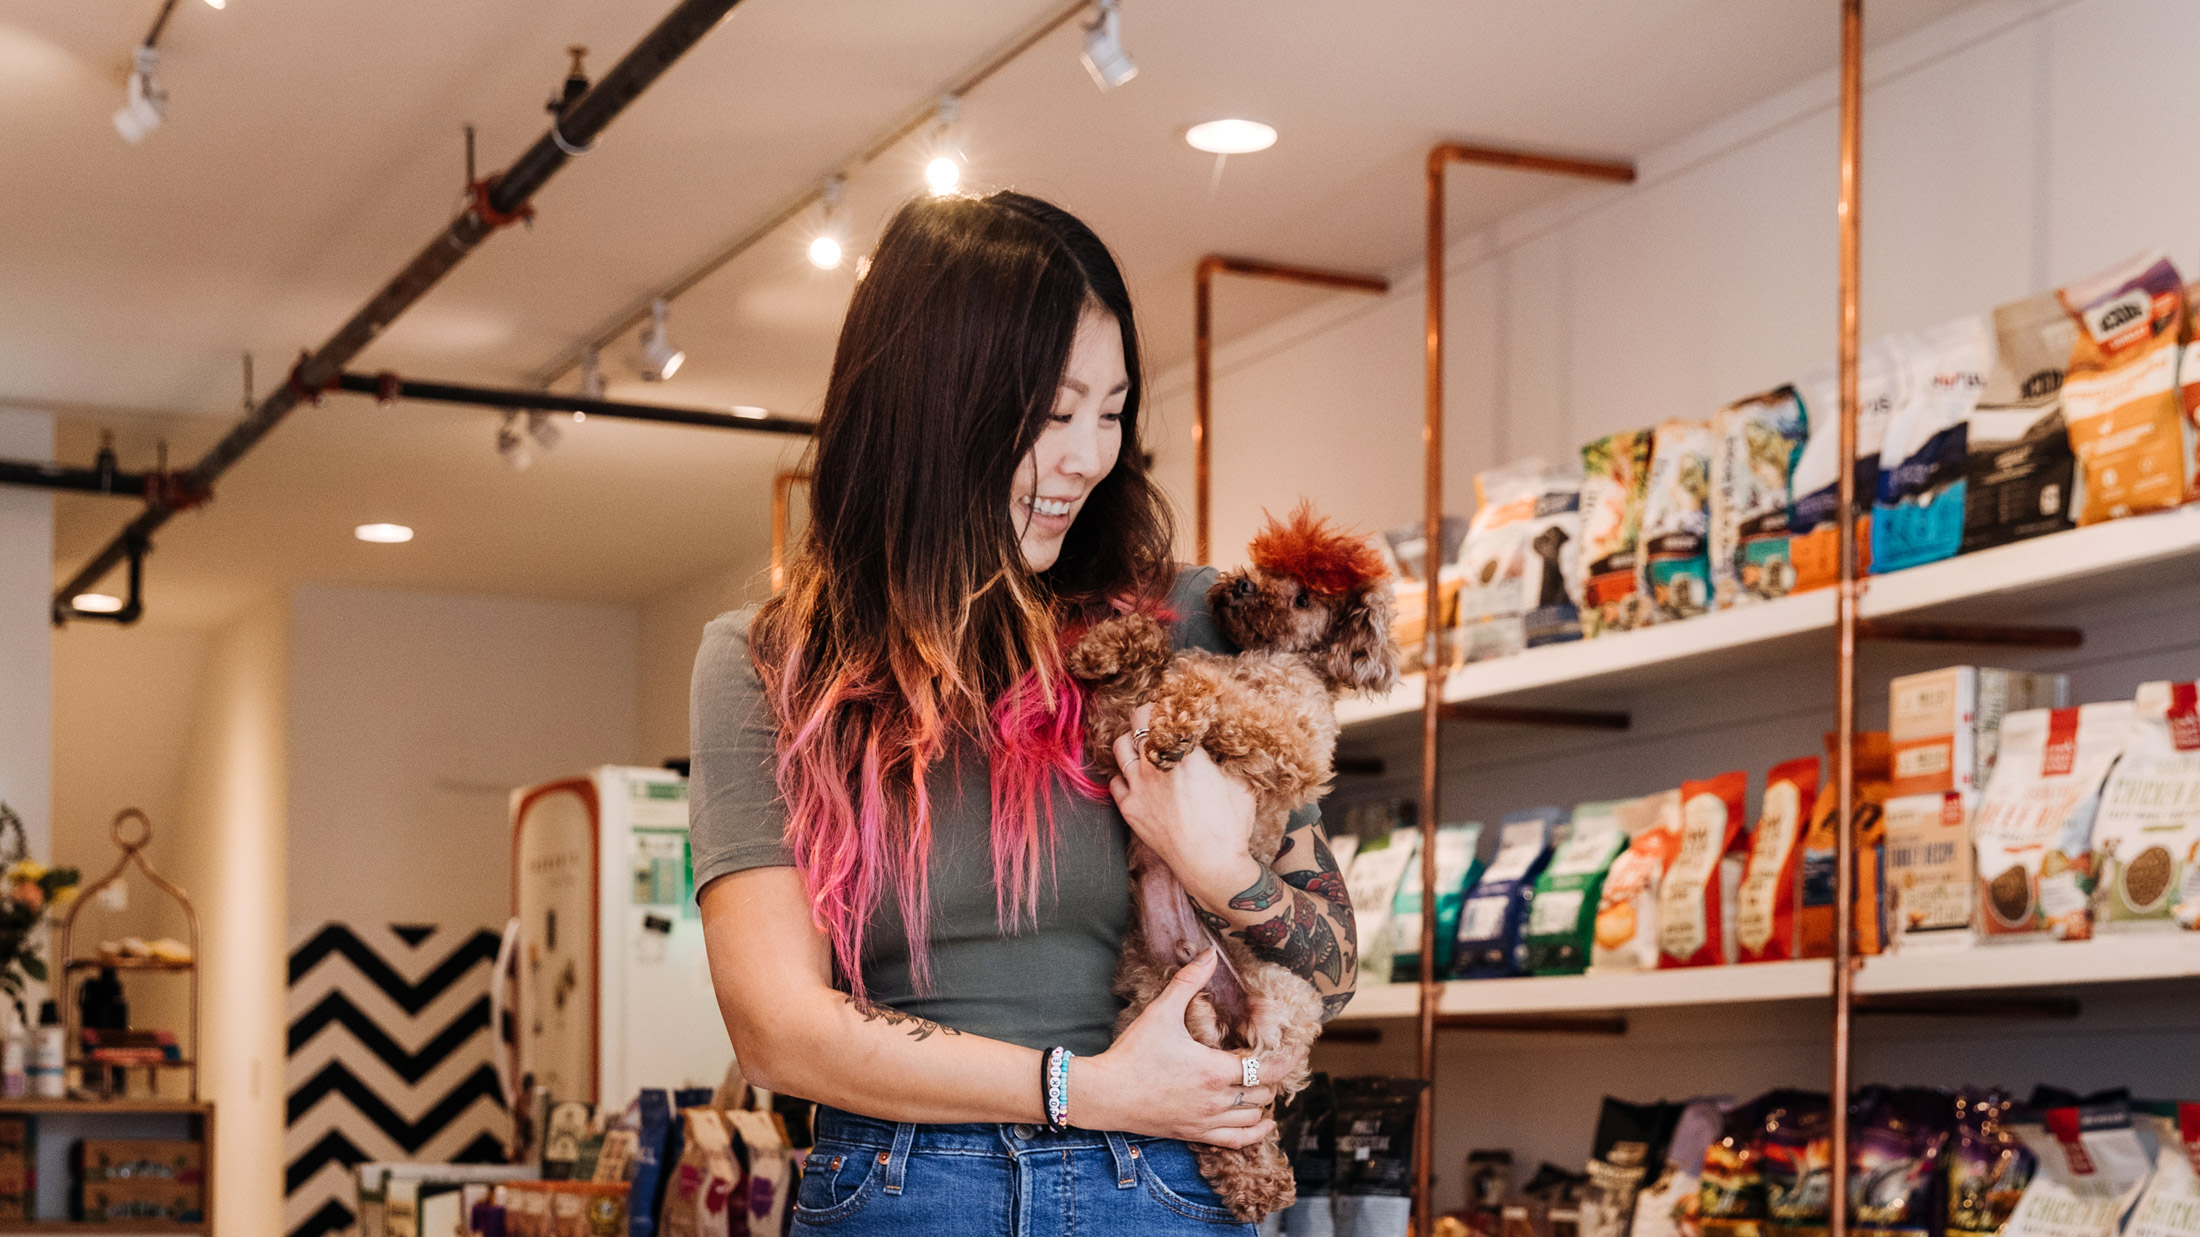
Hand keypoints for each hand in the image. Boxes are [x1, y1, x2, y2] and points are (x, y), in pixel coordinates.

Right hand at [1071, 950, 1276, 1145]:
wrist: (1106, 1094)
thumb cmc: (1132, 1053)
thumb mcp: (1161, 1012)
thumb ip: (1189, 982)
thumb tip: (1209, 954)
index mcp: (1214, 1070)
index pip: (1265, 1069)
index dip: (1283, 1060)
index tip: (1289, 1050)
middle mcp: (1216, 1099)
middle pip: (1263, 1093)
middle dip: (1271, 1078)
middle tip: (1268, 1062)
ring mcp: (1206, 1120)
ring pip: (1253, 1117)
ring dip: (1263, 1102)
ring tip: (1263, 1086)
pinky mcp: (1194, 1134)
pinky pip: (1235, 1141)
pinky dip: (1255, 1133)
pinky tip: (1264, 1125)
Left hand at [1109, 705, 1260, 908]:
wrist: (1210, 864)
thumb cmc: (1231, 825)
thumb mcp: (1239, 782)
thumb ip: (1222, 758)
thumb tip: (1215, 745)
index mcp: (1185, 752)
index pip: (1165, 711)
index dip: (1167, 706)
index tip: (1173, 708)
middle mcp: (1155, 764)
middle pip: (1137, 720)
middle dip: (1146, 716)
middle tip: (1157, 721)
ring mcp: (1138, 786)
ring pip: (1120, 746)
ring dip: (1131, 741)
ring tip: (1143, 746)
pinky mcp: (1129, 808)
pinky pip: (1115, 781)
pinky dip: (1124, 775)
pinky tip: (1137, 779)